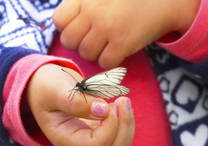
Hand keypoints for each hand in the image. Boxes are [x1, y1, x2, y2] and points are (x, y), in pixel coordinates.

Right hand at [26, 64, 133, 145]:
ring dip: (127, 123)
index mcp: (65, 139)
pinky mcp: (97, 131)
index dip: (110, 126)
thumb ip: (75, 101)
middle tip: (122, 99)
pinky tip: (118, 104)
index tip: (111, 103)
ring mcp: (89, 140)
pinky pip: (119, 135)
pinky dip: (125, 121)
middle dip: (124, 126)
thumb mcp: (54, 90)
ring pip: (119, 145)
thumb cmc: (45, 87)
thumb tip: (103, 110)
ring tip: (122, 100)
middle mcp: (78, 145)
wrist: (44, 86)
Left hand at [53, 0, 199, 68]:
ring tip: (107, 43)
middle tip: (93, 39)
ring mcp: (107, 27)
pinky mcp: (123, 42)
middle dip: (79, 43)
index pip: (58, 20)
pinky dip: (111, 60)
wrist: (163, 0)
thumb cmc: (127, 0)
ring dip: (96, 53)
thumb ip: (81, 6)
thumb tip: (66, 25)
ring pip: (86, 54)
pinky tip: (118, 50)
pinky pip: (105, 63)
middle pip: (69, 41)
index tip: (80, 28)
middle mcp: (93, 12)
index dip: (67, 28)